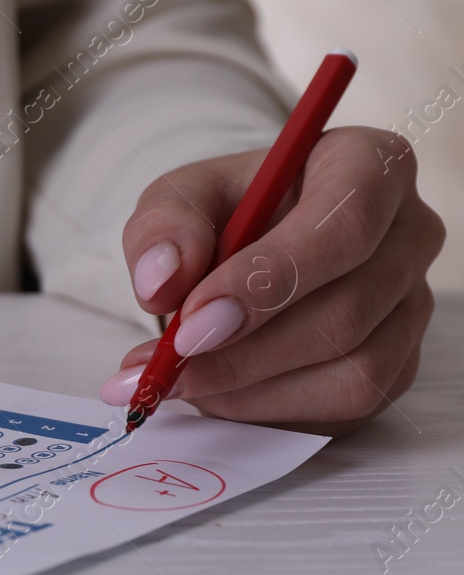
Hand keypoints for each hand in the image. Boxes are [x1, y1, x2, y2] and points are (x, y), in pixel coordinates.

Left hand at [102, 127, 444, 435]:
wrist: (245, 254)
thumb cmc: (226, 215)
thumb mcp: (179, 200)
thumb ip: (163, 229)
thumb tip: (162, 282)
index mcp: (368, 166)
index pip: (343, 226)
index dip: (267, 280)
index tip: (193, 320)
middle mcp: (408, 233)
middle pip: (347, 310)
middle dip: (245, 352)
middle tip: (169, 365)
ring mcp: (411, 304)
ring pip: (352, 370)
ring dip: (252, 388)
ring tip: (182, 377)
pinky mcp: (398, 364)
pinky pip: (344, 405)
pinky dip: (268, 409)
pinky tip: (218, 391)